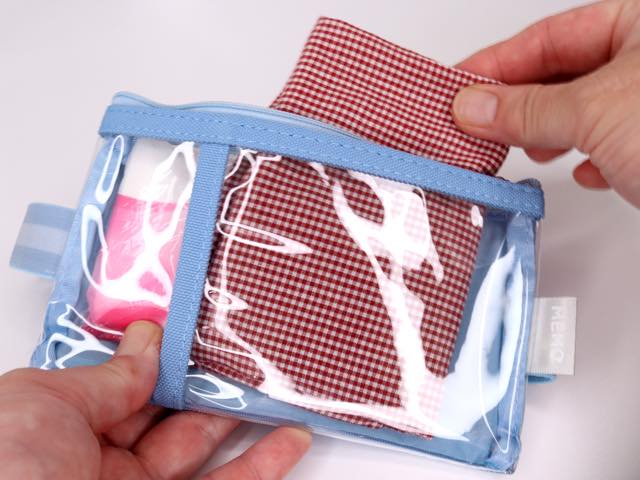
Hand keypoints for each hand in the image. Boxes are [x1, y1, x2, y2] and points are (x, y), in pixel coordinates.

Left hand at [0, 322, 310, 478]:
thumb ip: (106, 376)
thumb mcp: (44, 403)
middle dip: (209, 381)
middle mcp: (102, 462)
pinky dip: (265, 465)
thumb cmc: (3, 471)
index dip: (165, 354)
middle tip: (247, 351)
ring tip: (276, 387)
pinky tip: (288, 439)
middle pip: (172, 412)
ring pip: (205, 448)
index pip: (128, 382)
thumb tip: (148, 341)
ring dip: (246, 418)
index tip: (199, 328)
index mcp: (63, 428)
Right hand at [452, 0, 639, 207]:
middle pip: (562, 76)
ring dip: (546, 134)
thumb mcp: (594, 113)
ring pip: (582, 113)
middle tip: (474, 123)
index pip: (549, 37)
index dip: (497, 63)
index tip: (457, 88)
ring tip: (519, 149)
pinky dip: (586, 159)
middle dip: (518, 104)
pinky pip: (608, 144)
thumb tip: (473, 106)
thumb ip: (528, 109)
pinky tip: (580, 171)